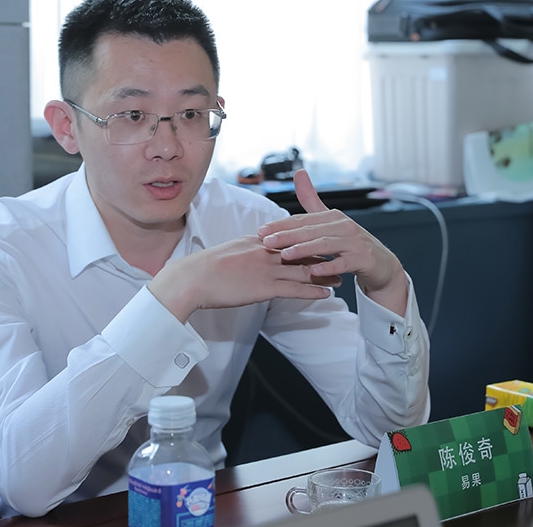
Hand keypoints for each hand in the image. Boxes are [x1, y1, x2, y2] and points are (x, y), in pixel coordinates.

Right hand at [148, 234, 338, 322]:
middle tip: (339, 257)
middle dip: (323, 255)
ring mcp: (267, 269)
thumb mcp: (227, 253)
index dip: (307, 240)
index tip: (321, 241)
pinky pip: (296, 289)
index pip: (288, 238)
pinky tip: (326, 294)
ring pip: (304, 269)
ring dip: (325, 274)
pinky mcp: (265, 287)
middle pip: (302, 251)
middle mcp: (266, 251)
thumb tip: (249, 257)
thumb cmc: (203, 269)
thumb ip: (243, 253)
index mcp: (256, 241)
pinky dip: (313, 291)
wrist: (192, 279)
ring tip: (340, 278)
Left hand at [257, 169, 408, 314]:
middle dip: (287, 236)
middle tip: (267, 242)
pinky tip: (315, 271)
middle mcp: (344, 226)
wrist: (381, 264)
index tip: (261, 231)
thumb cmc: (351, 243)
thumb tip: (299, 172)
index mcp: (333, 217)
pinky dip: (329, 266)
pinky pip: (344, 263)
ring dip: (305, 250)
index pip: (302, 220)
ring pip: (325, 245)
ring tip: (286, 255)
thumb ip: (312, 201)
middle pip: (311, 231)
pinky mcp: (363, 259)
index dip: (281, 225)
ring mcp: (355, 242)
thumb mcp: (331, 222)